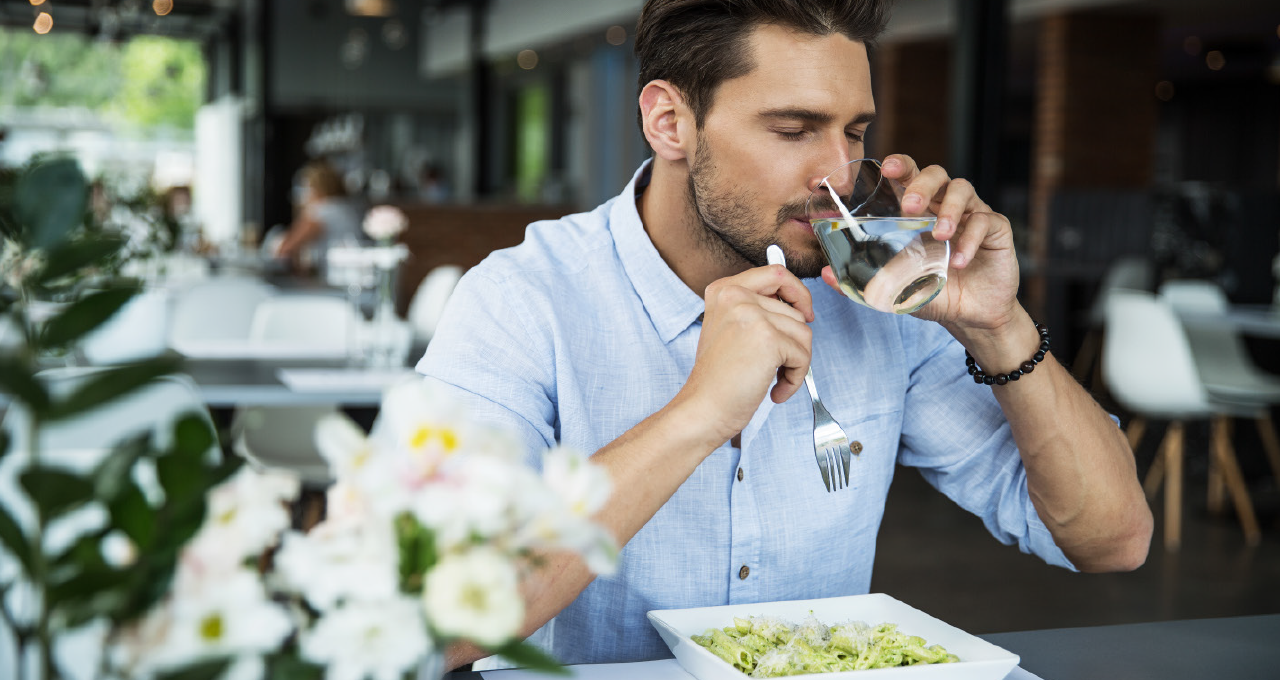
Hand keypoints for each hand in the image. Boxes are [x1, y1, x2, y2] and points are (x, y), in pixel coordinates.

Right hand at [680, 265, 813, 444]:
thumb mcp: (728, 329)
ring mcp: (752, 315)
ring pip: (803, 333)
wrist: (704, 408)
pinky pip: (802, 355)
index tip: (803, 312)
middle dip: (793, 343)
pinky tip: (774, 390)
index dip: (797, 293)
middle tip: (777, 365)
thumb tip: (799, 308)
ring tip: (772, 379)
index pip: (776, 274)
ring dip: (795, 363)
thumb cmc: (716, 379)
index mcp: (724, 290)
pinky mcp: (768, 338)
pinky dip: (794, 378)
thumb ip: (755, 310)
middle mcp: (736, 296)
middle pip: (795, 311)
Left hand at [819, 154, 1020, 331]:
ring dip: (949, 210)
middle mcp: (945, 205)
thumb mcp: (895, 287)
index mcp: (920, 211)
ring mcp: (972, 214)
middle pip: (936, 173)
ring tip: (940, 236)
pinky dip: (970, 239)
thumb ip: (865, 279)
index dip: (899, 166)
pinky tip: (959, 261)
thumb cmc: (933, 292)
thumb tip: (826, 274)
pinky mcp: (996, 229)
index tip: (885, 168)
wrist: (971, 316)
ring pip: (962, 189)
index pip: (909, 176)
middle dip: (922, 184)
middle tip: (910, 207)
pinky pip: (986, 220)